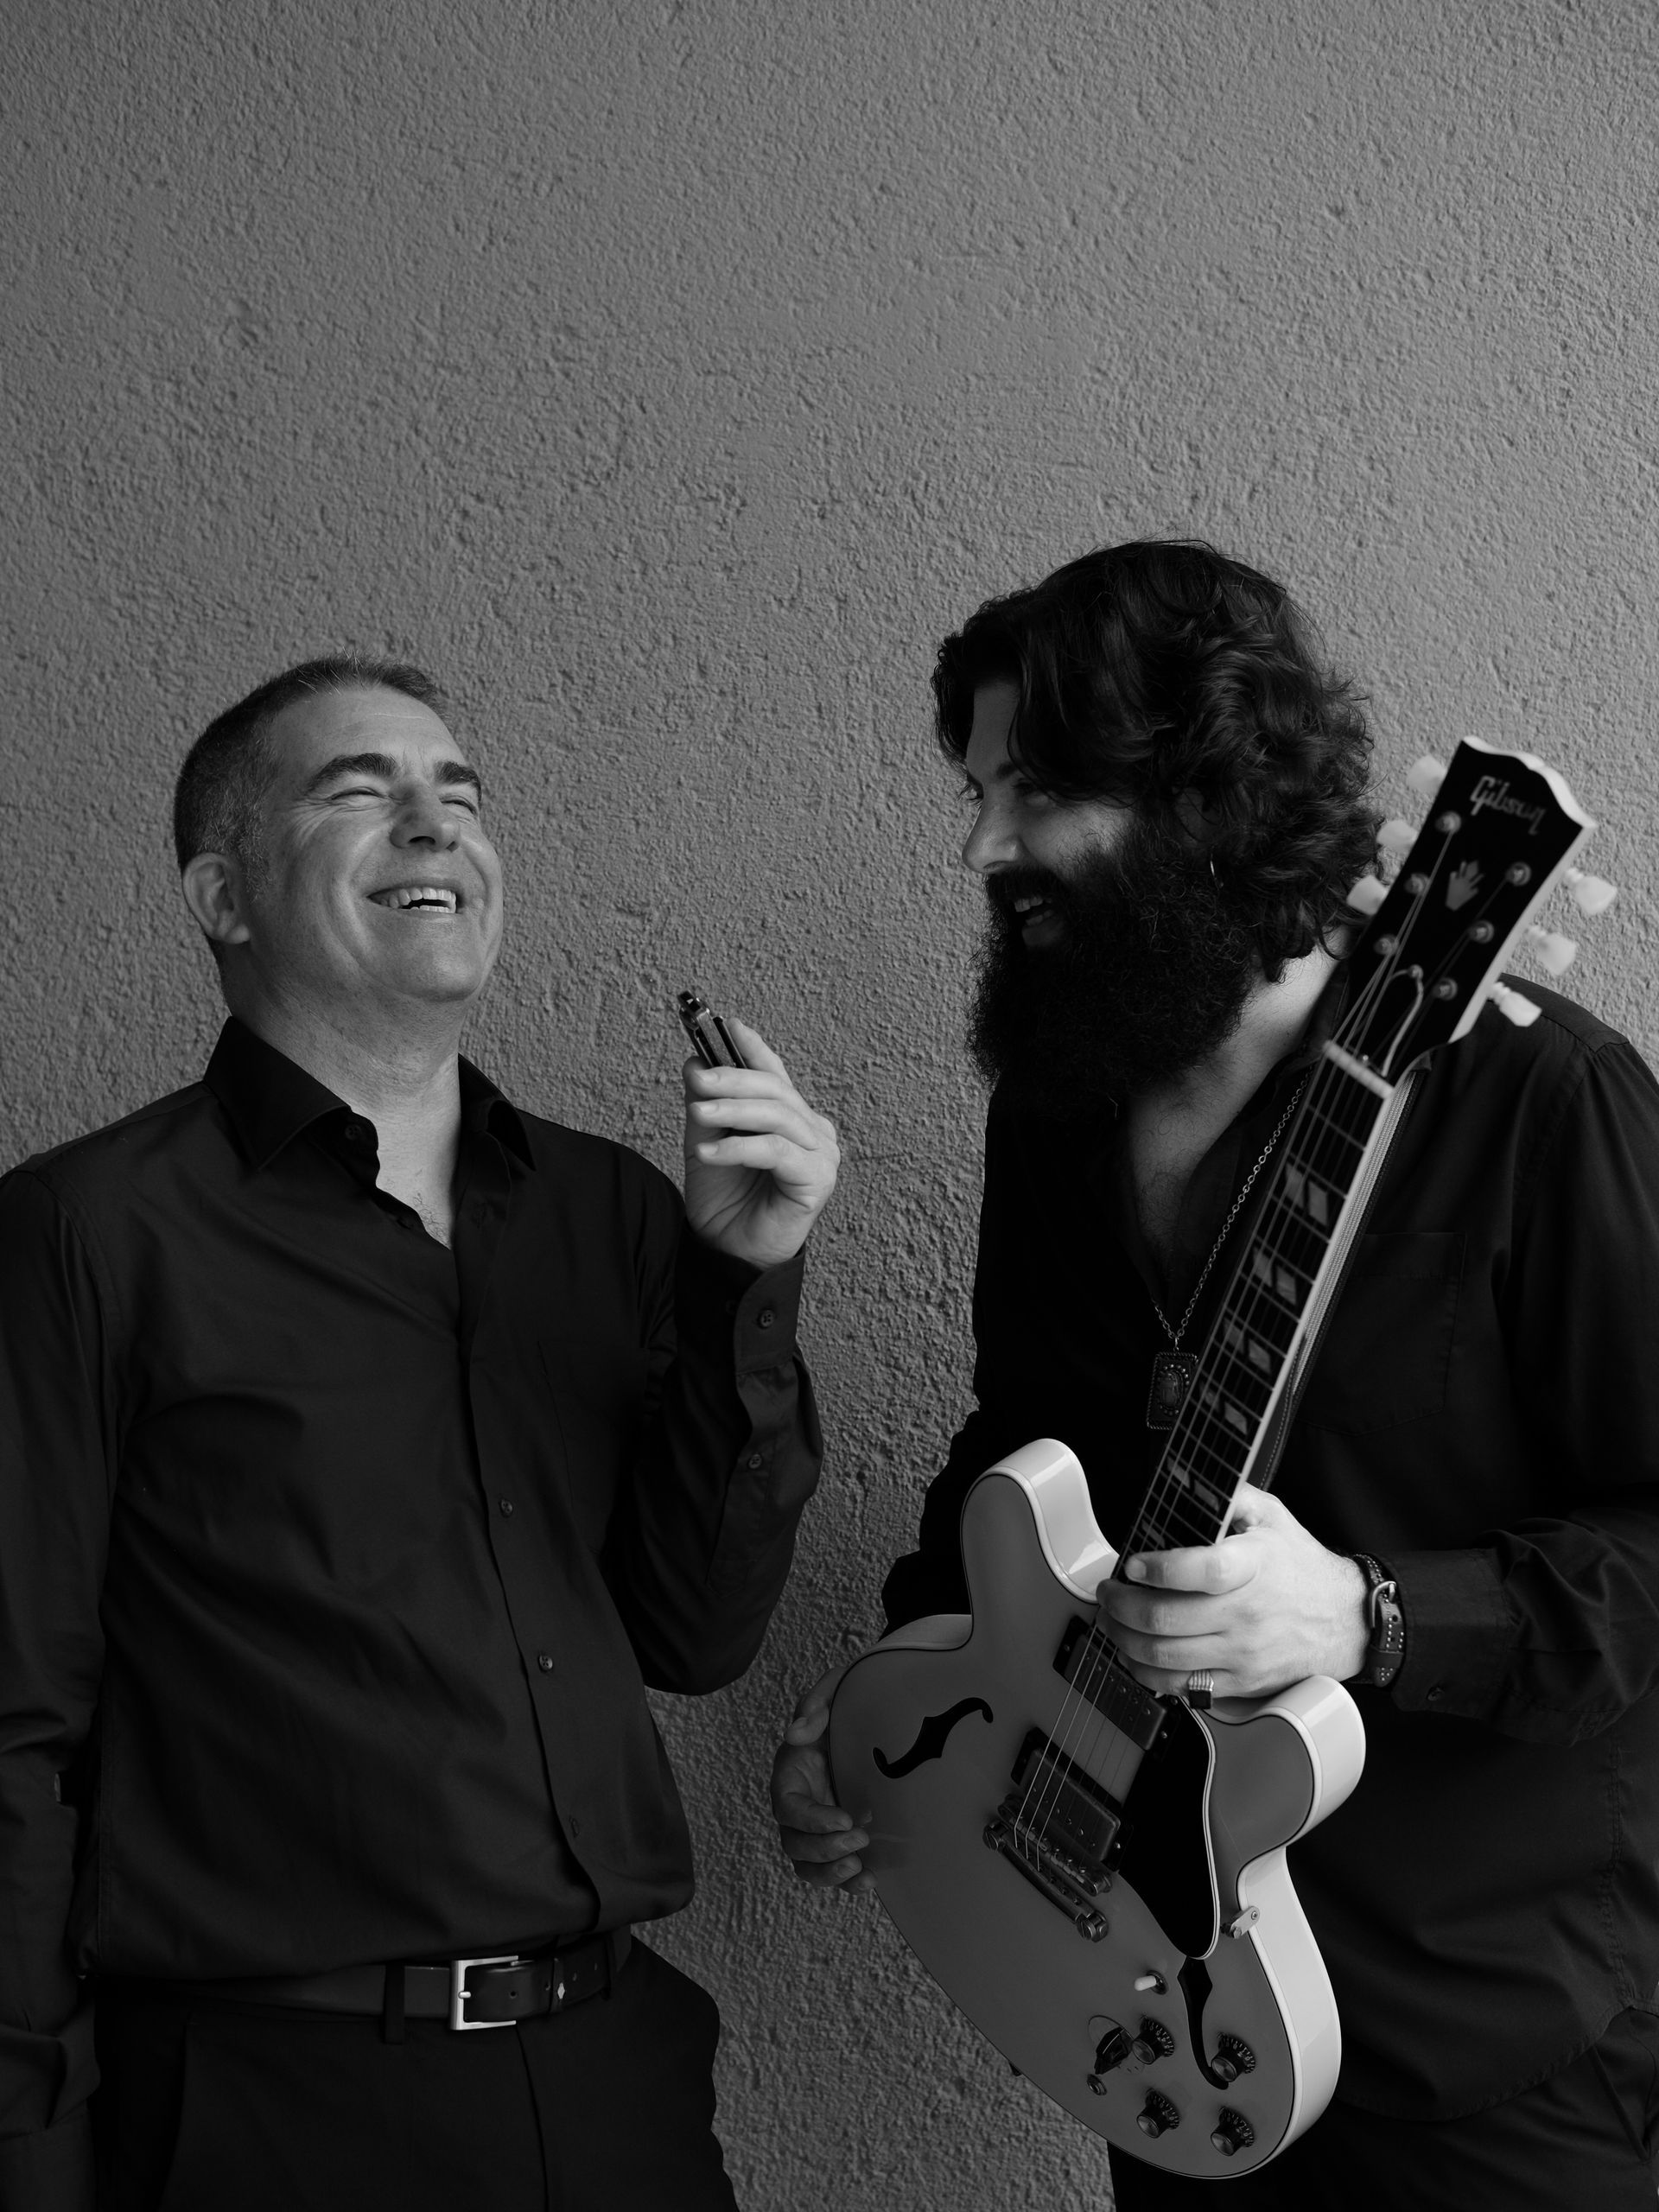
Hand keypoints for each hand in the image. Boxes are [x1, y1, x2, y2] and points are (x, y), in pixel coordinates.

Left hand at [683, 1020, 839, 1267]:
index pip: (774, 1074)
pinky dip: (739, 1148)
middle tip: (697, 1078)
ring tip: (697, 1114)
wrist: (728, 1251)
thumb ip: (706, 1105)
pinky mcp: (817, 1179)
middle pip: (775, 1090)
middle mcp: (813, 1130)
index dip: (754, 1048)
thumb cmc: (724, 1200)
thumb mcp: (705, 1142)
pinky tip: (708, 1154)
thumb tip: (694, 1062)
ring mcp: (821, 1154)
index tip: (727, 1025)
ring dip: (732, 1112)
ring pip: (776, 1116)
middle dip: (732, 1079)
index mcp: (791, 1117)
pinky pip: (776, 1151)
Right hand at [769, 1665, 874, 1894]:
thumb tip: (796, 1733)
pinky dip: (848, 1883)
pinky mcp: (839, 1840)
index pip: (788, 1808)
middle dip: (824, 1848)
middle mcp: (799, 1806)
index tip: (845, 1818)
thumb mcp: (836, 1690)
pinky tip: (871, 1879)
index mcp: (791, 1774)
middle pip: (794, 1843)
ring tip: (860, 1868)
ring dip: (830, 1873)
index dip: (812, 1819)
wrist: (881, 1717)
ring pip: (807, 1865)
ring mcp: (817, 1827)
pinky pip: (832, 1872)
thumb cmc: (853, 1700)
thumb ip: (815, 1706)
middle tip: (861, 1837)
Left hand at [1095, 1485, 1369, 1699]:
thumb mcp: (1272, 1516)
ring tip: (1112, 1622)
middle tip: (1108, 1593)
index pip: (1200, 1570)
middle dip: (1120, 1606)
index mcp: (1253, 1566)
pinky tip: (1135, 1654)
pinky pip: (1182, 1687)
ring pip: (1165, 1657)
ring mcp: (1242, 1653)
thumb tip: (1188, 1481)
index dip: (1157, 1567)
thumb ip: (1230, 1495)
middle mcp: (1246, 1614)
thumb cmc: (1300, 1566)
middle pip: (1167, 1619)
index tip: (1132, 1563)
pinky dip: (1147, 1673)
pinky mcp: (1240, 1683)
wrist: (1344, 1620)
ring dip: (1124, 1640)